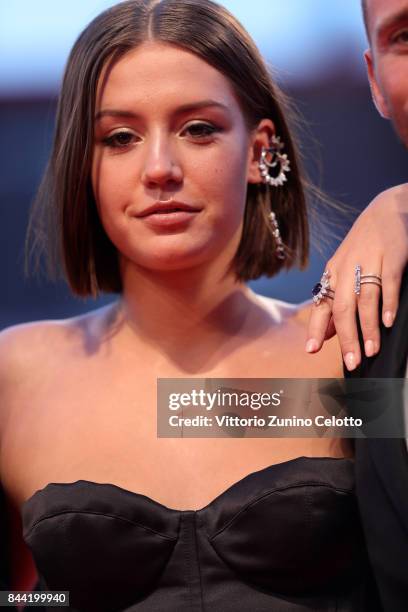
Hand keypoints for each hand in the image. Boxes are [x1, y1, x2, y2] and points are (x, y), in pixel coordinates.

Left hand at [306, 184, 407, 370]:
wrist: (386, 210)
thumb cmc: (363, 246)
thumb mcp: (343, 271)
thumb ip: (335, 303)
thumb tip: (325, 334)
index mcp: (333, 274)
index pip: (321, 305)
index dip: (316, 328)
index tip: (311, 350)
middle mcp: (347, 269)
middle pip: (343, 308)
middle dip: (347, 338)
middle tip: (352, 361)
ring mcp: (369, 262)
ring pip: (365, 300)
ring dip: (368, 328)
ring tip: (371, 350)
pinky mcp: (392, 257)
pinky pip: (388, 283)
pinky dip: (388, 303)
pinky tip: (388, 322)